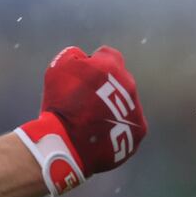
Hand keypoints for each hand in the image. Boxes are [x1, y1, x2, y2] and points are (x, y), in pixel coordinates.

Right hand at [15, 46, 147, 195]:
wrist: (68, 141)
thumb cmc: (60, 102)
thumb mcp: (57, 68)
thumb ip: (72, 55)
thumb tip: (81, 55)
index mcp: (111, 65)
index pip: (108, 54)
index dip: (93, 62)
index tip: (82, 73)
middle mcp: (129, 85)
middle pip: (119, 79)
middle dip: (105, 86)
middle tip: (84, 98)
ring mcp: (136, 109)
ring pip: (125, 103)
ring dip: (111, 107)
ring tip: (90, 120)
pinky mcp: (138, 133)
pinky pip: (129, 125)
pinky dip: (116, 127)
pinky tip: (98, 133)